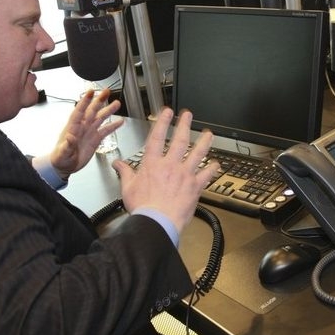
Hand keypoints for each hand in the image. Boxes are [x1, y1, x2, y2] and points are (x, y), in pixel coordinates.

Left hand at [50, 88, 122, 178]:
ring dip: (108, 111)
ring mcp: (89, 132)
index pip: (79, 111)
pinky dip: (113, 126)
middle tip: (106, 92)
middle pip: (92, 110)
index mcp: (73, 128)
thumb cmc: (60, 159)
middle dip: (99, 101)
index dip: (85, 101)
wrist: (64, 166)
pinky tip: (120, 121)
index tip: (91, 92)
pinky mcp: (95, 139)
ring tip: (117, 104)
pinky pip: (105, 130)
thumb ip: (66, 145)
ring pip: (100, 118)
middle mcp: (82, 127)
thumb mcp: (62, 153)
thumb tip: (70, 137)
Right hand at [112, 108, 219, 231]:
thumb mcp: (128, 188)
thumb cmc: (143, 208)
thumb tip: (118, 164)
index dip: (163, 122)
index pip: (157, 137)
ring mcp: (185, 175)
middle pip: (180, 140)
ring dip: (204, 142)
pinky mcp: (195, 186)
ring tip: (209, 134)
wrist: (157, 222)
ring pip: (198, 153)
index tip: (167, 112)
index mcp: (153, 164)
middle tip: (188, 115)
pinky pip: (207, 175)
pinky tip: (216, 164)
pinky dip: (212, 169)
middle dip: (185, 125)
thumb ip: (125, 173)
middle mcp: (170, 166)